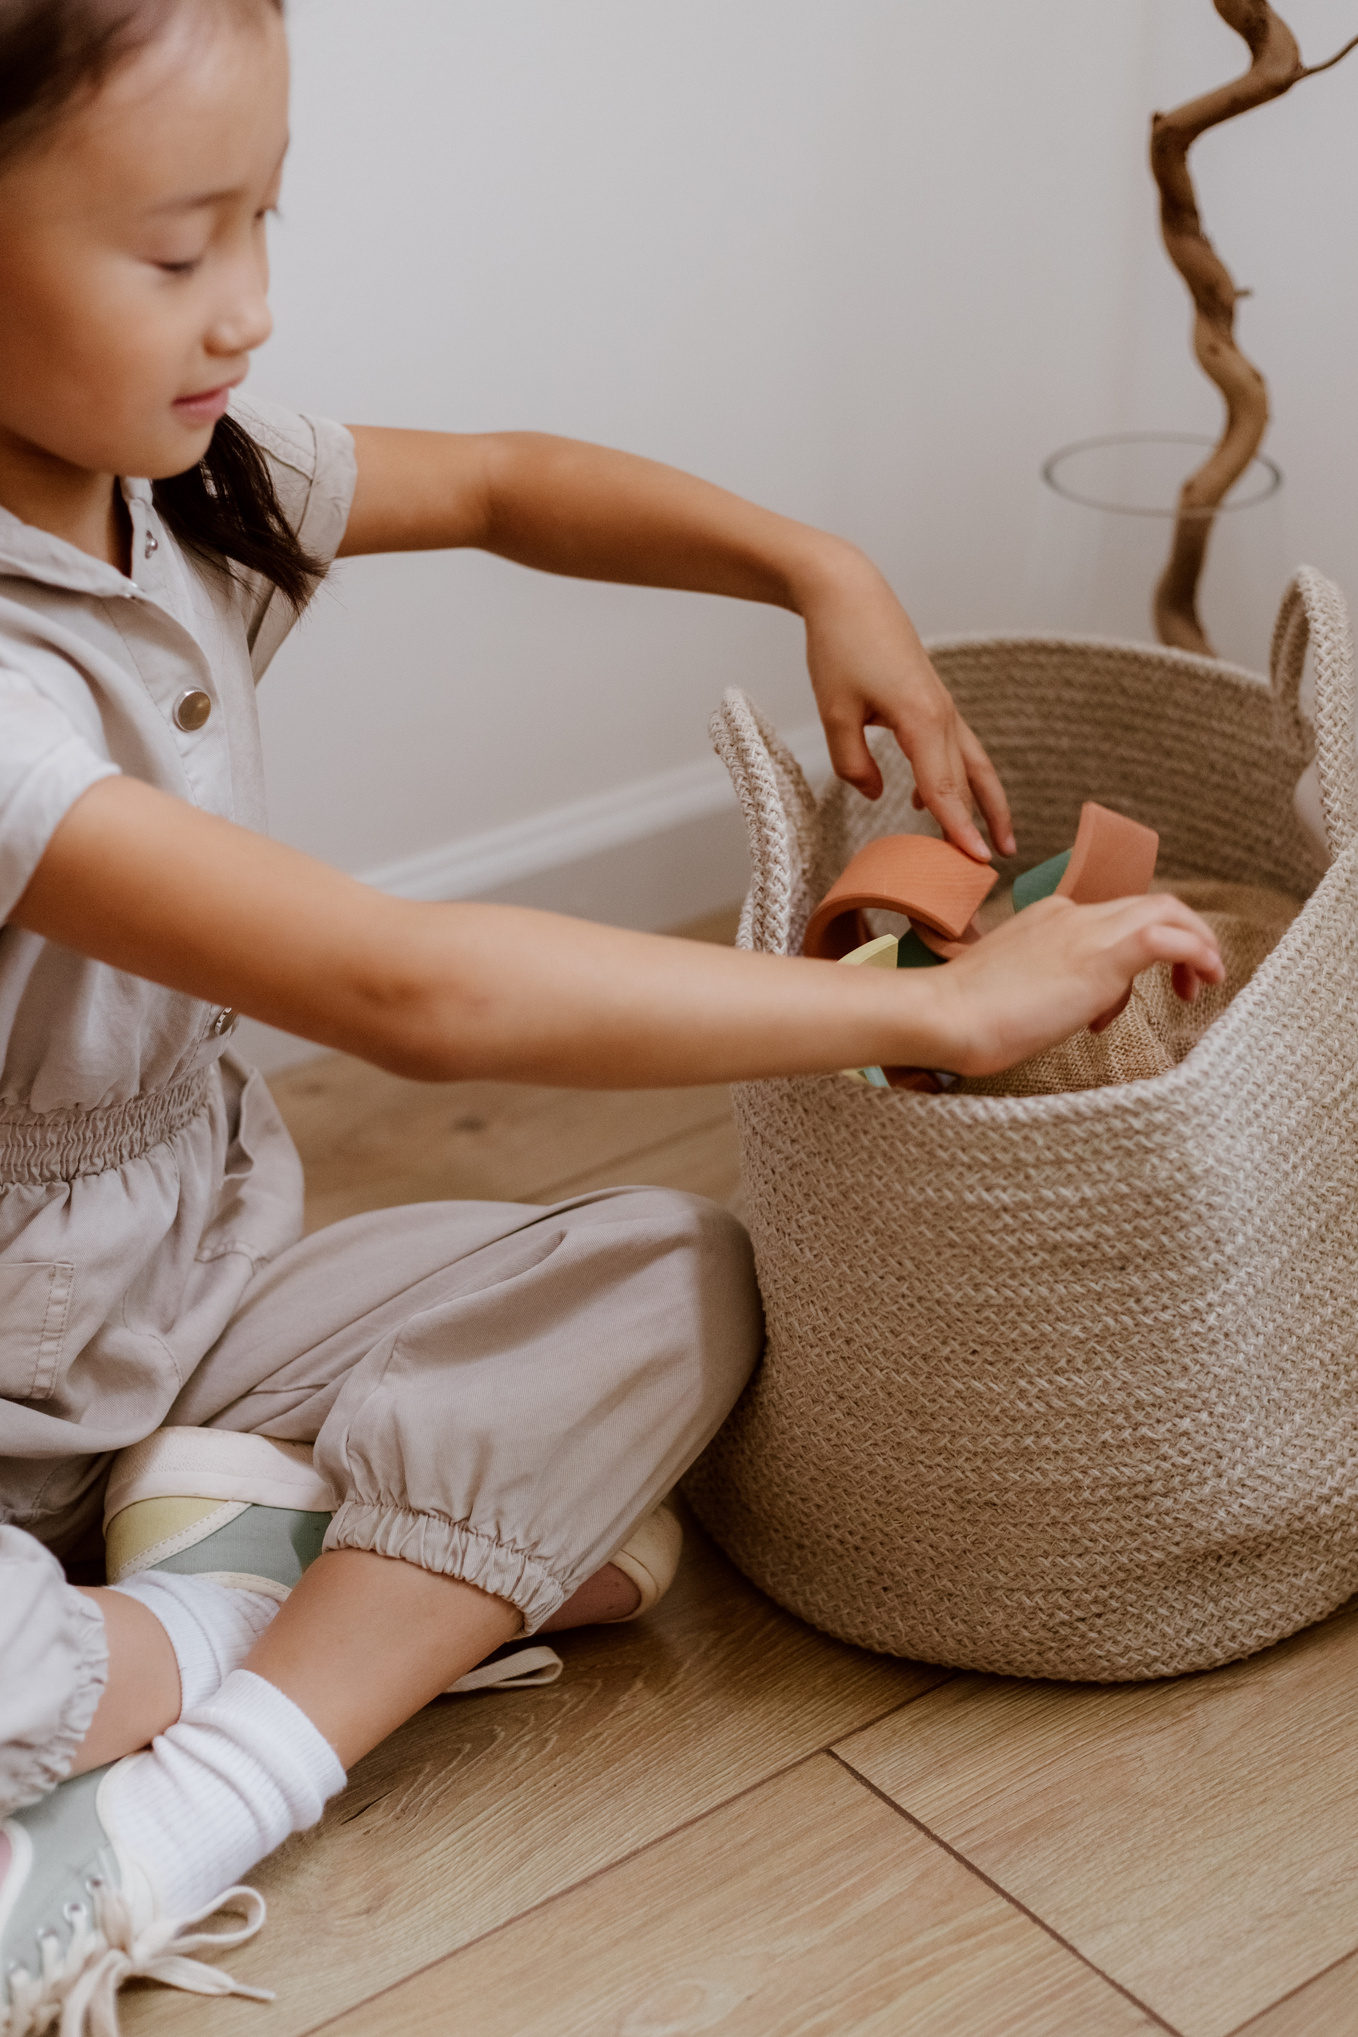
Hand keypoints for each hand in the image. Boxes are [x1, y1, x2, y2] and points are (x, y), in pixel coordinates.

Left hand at [798, 545, 1015, 861]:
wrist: (848, 593)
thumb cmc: (839, 646)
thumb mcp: (834, 712)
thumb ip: (853, 764)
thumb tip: (877, 795)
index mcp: (922, 719)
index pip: (944, 788)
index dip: (959, 829)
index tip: (976, 863)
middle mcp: (942, 714)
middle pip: (968, 781)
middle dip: (982, 824)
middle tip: (992, 868)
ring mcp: (941, 706)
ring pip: (972, 763)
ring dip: (983, 802)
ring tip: (994, 840)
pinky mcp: (931, 699)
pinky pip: (953, 747)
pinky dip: (952, 777)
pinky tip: (922, 801)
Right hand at [916, 893, 1224, 1077]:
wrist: (946, 1014)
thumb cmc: (965, 1016)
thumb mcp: (1011, 990)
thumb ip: (1043, 988)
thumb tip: (1065, 1011)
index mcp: (1049, 917)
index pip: (1110, 920)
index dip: (1132, 953)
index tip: (1118, 1005)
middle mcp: (1072, 914)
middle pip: (1148, 904)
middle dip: (1182, 936)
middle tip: (1191, 984)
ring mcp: (1088, 930)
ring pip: (1167, 910)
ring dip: (1199, 941)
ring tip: (1209, 980)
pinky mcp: (1103, 955)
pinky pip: (1169, 938)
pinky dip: (1198, 951)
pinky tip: (1209, 976)